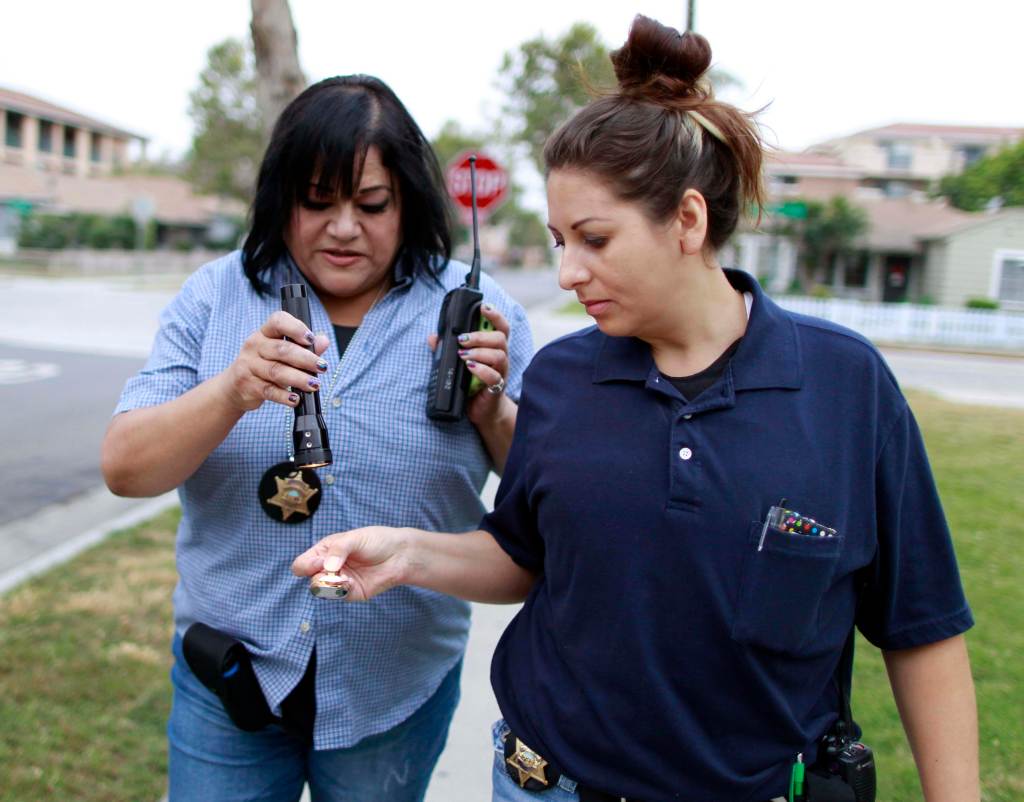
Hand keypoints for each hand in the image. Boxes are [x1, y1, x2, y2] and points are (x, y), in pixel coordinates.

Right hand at [221, 311, 330, 411]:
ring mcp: (248, 366)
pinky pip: (268, 390)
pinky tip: (296, 399)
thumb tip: (324, 341)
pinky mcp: (248, 385)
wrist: (234, 386)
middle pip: (282, 349)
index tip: (311, 339)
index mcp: (264, 333)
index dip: (295, 328)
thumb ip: (304, 347)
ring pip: (276, 371)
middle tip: (322, 367)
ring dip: (298, 378)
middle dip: (305, 359)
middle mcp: (254, 346)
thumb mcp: (282, 353)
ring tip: (314, 385)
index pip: (277, 321)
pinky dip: (284, 396)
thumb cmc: (265, 364)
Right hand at [291, 526, 412, 600]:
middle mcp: (328, 567)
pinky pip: (338, 596)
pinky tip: (351, 582)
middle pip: (309, 579)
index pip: (302, 563)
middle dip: (318, 575)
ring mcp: (338, 581)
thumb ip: (338, 549)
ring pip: (321, 590)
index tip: (319, 562)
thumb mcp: (354, 538)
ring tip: (344, 577)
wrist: (399, 554)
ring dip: (329, 584)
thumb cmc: (376, 541)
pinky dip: (341, 591)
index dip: (306, 565)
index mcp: (324, 551)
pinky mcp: (350, 593)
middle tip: (332, 570)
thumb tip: (327, 568)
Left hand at [427, 303, 513, 426]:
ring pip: (499, 355)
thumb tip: (432, 337)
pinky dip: (482, 370)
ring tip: (463, 355)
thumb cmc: (471, 383)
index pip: (501, 327)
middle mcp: (501, 358)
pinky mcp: (497, 388)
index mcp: (493, 348)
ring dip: (480, 352)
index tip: (483, 307)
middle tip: (463, 338)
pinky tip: (470, 368)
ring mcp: (501, 373)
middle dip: (480, 335)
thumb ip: (447, 349)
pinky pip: (494, 377)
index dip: (495, 315)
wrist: (482, 411)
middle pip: (500, 338)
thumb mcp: (458, 363)